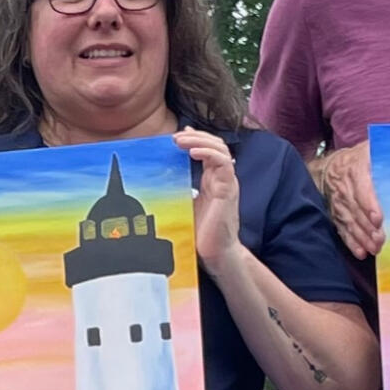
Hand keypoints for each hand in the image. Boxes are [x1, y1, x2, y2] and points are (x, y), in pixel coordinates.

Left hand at [177, 127, 243, 269]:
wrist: (216, 253)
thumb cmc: (201, 233)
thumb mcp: (185, 205)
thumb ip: (180, 190)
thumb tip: (161, 181)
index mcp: (213, 180)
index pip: (208, 150)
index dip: (195, 139)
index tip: (177, 135)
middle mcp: (221, 178)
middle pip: (215, 144)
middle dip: (195, 137)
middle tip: (175, 137)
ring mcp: (226, 182)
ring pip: (220, 149)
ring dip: (200, 141)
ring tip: (181, 141)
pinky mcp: (228, 189)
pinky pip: (223, 163)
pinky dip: (209, 153)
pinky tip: (193, 152)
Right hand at [309, 98, 389, 261]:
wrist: (335, 167)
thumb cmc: (367, 154)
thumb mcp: (383, 138)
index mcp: (358, 166)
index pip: (362, 186)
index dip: (369, 203)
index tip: (379, 217)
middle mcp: (345, 185)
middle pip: (356, 208)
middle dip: (368, 225)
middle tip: (381, 239)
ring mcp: (339, 202)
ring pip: (349, 221)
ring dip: (361, 236)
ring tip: (375, 248)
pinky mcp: (337, 214)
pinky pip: (341, 229)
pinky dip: (351, 242)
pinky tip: (362, 252)